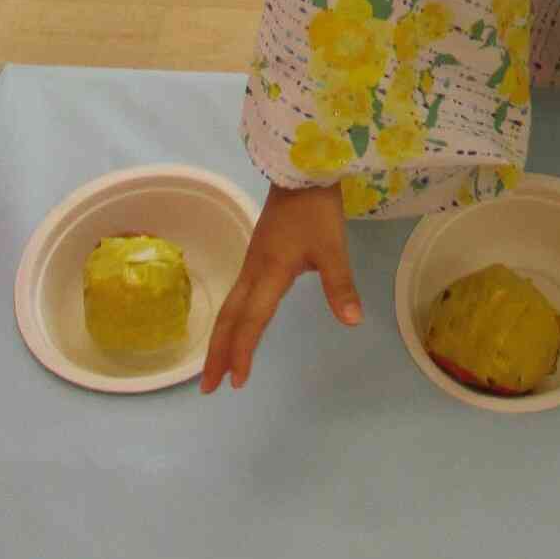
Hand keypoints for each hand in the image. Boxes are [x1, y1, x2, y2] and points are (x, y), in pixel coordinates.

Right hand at [201, 181, 360, 392]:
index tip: (236, 382)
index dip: (243, 352)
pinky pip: (236, 296)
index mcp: (269, 274)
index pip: (251, 321)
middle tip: (208, 387)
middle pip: (229, 319)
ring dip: (220, 338)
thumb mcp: (332, 247)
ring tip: (215, 365)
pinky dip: (230, 319)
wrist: (301, 171)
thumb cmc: (316, 210)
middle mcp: (253, 272)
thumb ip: (340, 285)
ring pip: (229, 307)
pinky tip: (235, 325)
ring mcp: (252, 262)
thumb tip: (351, 321)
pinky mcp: (257, 255)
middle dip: (218, 354)